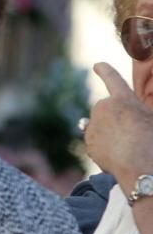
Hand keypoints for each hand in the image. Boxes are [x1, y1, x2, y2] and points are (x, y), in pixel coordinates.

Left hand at [85, 62, 152, 188]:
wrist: (142, 168)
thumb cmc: (152, 143)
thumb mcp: (150, 120)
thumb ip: (139, 116)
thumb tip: (130, 120)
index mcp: (124, 100)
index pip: (113, 79)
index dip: (105, 71)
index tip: (98, 65)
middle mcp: (104, 107)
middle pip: (106, 109)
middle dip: (114, 118)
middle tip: (132, 134)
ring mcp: (94, 124)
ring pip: (100, 125)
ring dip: (109, 132)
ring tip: (127, 148)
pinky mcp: (88, 141)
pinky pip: (96, 141)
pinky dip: (103, 147)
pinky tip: (118, 157)